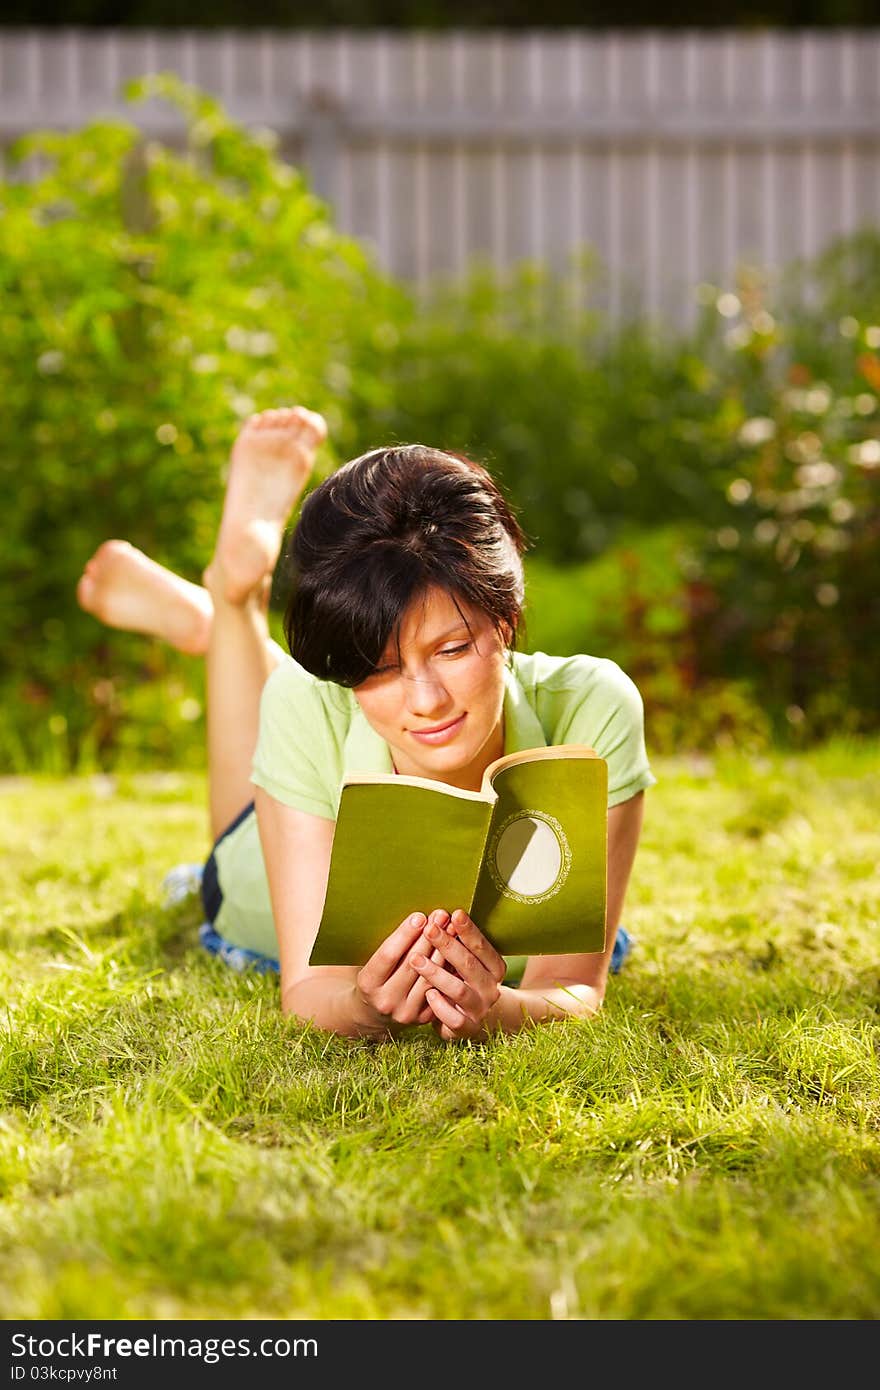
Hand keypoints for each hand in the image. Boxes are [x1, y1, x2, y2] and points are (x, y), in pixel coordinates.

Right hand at [355, 909, 452, 1027]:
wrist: (376, 1013)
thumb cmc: (377, 977)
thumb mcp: (373, 962)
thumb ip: (391, 945)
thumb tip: (419, 918)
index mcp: (368, 984)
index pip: (388, 955)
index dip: (404, 935)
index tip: (419, 916)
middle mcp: (386, 1001)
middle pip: (411, 964)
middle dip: (428, 938)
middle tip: (441, 916)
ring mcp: (405, 1012)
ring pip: (429, 977)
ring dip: (443, 951)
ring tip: (452, 929)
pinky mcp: (423, 1018)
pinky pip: (440, 990)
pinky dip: (449, 969)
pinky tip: (457, 952)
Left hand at [410, 908, 505, 1040]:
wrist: (470, 1020)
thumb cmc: (463, 981)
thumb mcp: (466, 962)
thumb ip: (458, 944)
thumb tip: (441, 916)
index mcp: (495, 968)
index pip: (483, 947)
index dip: (468, 931)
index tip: (454, 914)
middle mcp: (491, 989)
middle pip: (469, 965)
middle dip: (448, 945)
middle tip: (430, 929)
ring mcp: (479, 1010)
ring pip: (459, 990)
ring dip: (436, 973)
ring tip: (415, 959)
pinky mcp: (466, 1028)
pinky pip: (454, 1019)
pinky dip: (440, 1006)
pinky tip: (427, 994)